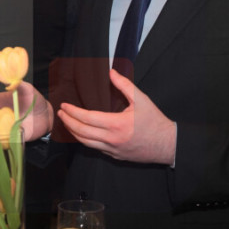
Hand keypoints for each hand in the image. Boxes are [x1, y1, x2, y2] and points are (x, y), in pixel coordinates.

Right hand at [0, 81, 52, 141]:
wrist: (44, 115)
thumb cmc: (33, 100)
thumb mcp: (27, 89)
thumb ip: (19, 84)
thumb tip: (11, 83)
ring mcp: (2, 126)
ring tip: (0, 128)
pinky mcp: (9, 136)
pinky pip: (1, 140)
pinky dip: (2, 139)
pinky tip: (9, 137)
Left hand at [58, 69, 176, 164]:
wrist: (167, 145)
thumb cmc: (155, 121)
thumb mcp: (141, 99)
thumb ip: (124, 85)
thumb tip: (111, 72)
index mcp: (116, 124)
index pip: (87, 118)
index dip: (72, 112)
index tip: (64, 106)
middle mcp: (111, 139)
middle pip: (81, 132)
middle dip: (68, 122)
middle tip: (60, 113)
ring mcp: (112, 150)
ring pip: (85, 143)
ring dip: (73, 132)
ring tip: (67, 122)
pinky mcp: (115, 156)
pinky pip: (95, 149)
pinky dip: (85, 140)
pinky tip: (82, 133)